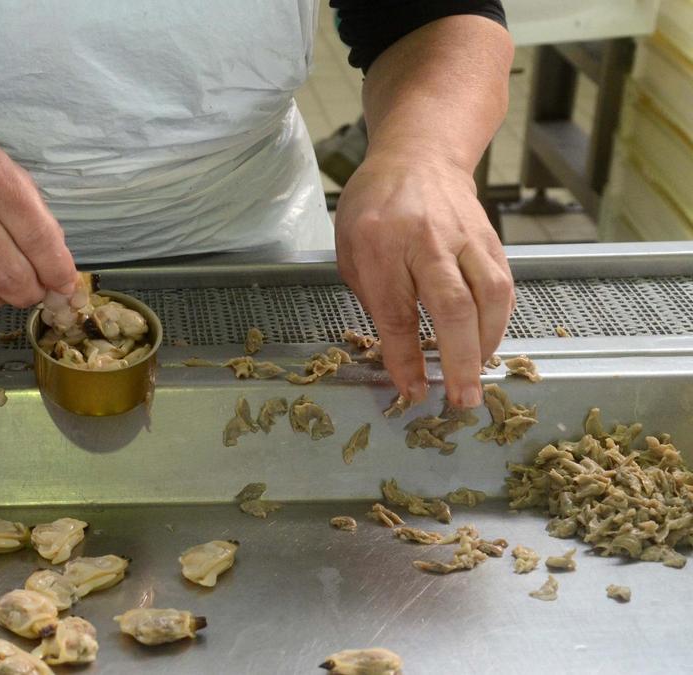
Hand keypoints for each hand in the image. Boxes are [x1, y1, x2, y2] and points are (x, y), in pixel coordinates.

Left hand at [334, 152, 513, 408]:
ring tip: (478, 375)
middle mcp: (427, 240)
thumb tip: (398, 356)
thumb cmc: (374, 208)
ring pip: (489, 296)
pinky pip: (503, 285)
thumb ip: (372, 300)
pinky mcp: (490, 240)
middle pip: (452, 306)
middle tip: (462, 400)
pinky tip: (490, 343)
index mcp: (380, 245)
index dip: (406, 358)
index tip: (414, 391)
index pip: (396, 312)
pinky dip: (500, 321)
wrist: (418, 156)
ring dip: (487, 343)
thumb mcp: (351, 251)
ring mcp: (465, 237)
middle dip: (459, 359)